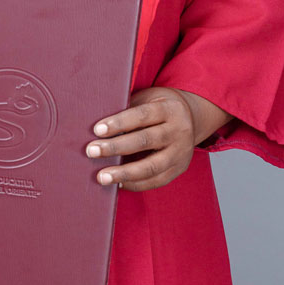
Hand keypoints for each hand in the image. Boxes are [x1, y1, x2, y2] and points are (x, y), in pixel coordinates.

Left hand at [85, 87, 218, 191]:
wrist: (192, 118)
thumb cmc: (158, 107)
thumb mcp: (148, 100)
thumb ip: (128, 110)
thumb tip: (97, 127)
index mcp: (170, 108)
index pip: (142, 115)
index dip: (119, 123)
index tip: (97, 130)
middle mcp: (179, 130)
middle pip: (145, 140)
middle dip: (115, 147)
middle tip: (91, 151)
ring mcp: (182, 152)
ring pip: (151, 166)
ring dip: (124, 172)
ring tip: (102, 176)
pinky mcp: (180, 168)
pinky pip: (157, 181)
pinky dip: (136, 184)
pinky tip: (118, 183)